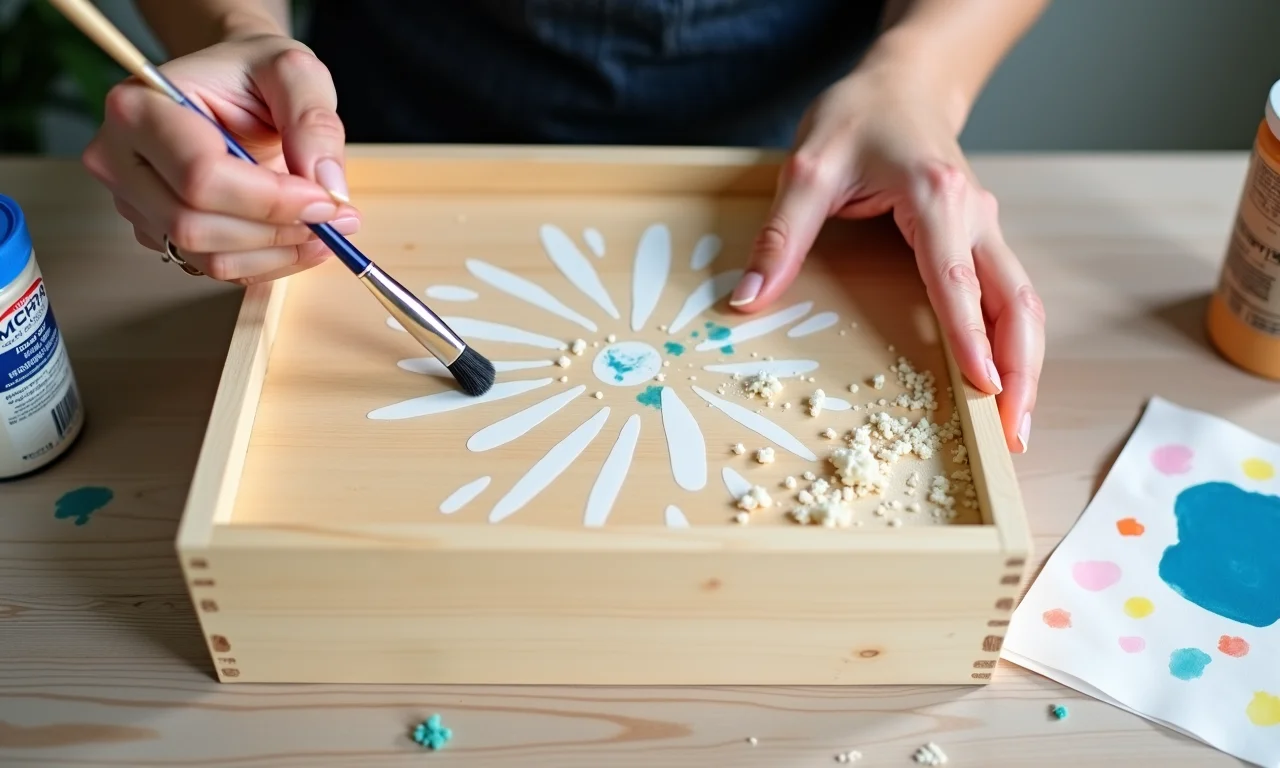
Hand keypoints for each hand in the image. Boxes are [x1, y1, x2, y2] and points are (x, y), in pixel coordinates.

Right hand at [82, 34, 358, 284]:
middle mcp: (121, 159)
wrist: (236, 84)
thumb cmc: (254, 71)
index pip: (200, 176)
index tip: (326, 198)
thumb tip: (330, 190)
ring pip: (208, 257)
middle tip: (334, 217)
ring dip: (278, 252)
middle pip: (196, 225)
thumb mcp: (295, 73)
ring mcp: (135, 202)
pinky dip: (268, 261)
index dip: (271, 199)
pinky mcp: (160, 233)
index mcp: (140, 107)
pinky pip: (217, 267)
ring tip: (327, 228)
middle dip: (277, 230)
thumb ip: (314, 123)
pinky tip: (300, 237)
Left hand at [730, 68, 1043, 452]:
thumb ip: (781, 236)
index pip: (958, 281)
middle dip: (1022, 370)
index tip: (986, 389)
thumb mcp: (807, 167)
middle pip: (1016, 302)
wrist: (904, 81)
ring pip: (1022, 302)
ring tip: (1015, 424)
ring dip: (1026, 363)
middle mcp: (974, 216)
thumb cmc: (860, 114)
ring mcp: (984, 228)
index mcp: (937, 198)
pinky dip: (1012, 342)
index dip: (972, 338)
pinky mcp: (980, 239)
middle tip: (1014, 433)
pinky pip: (1007, 296)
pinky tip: (1001, 381)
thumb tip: (746, 300)